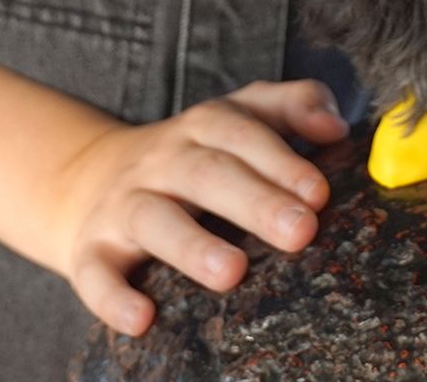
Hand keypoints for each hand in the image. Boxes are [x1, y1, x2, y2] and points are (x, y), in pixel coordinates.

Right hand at [46, 77, 349, 336]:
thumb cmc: (191, 158)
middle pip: (206, 173)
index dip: (280, 158)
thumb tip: (337, 124)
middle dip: (254, 200)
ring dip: (192, 244)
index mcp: (201, 128)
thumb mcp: (235, 118)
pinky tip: (142, 318)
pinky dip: (113, 297)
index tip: (319, 192)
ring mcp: (122, 206)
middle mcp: (162, 162)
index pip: (240, 130)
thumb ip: (289, 107)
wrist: (89, 178)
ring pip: (153, 219)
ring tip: (233, 272)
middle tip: (300, 231)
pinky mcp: (90, 251)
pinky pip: (95, 273)